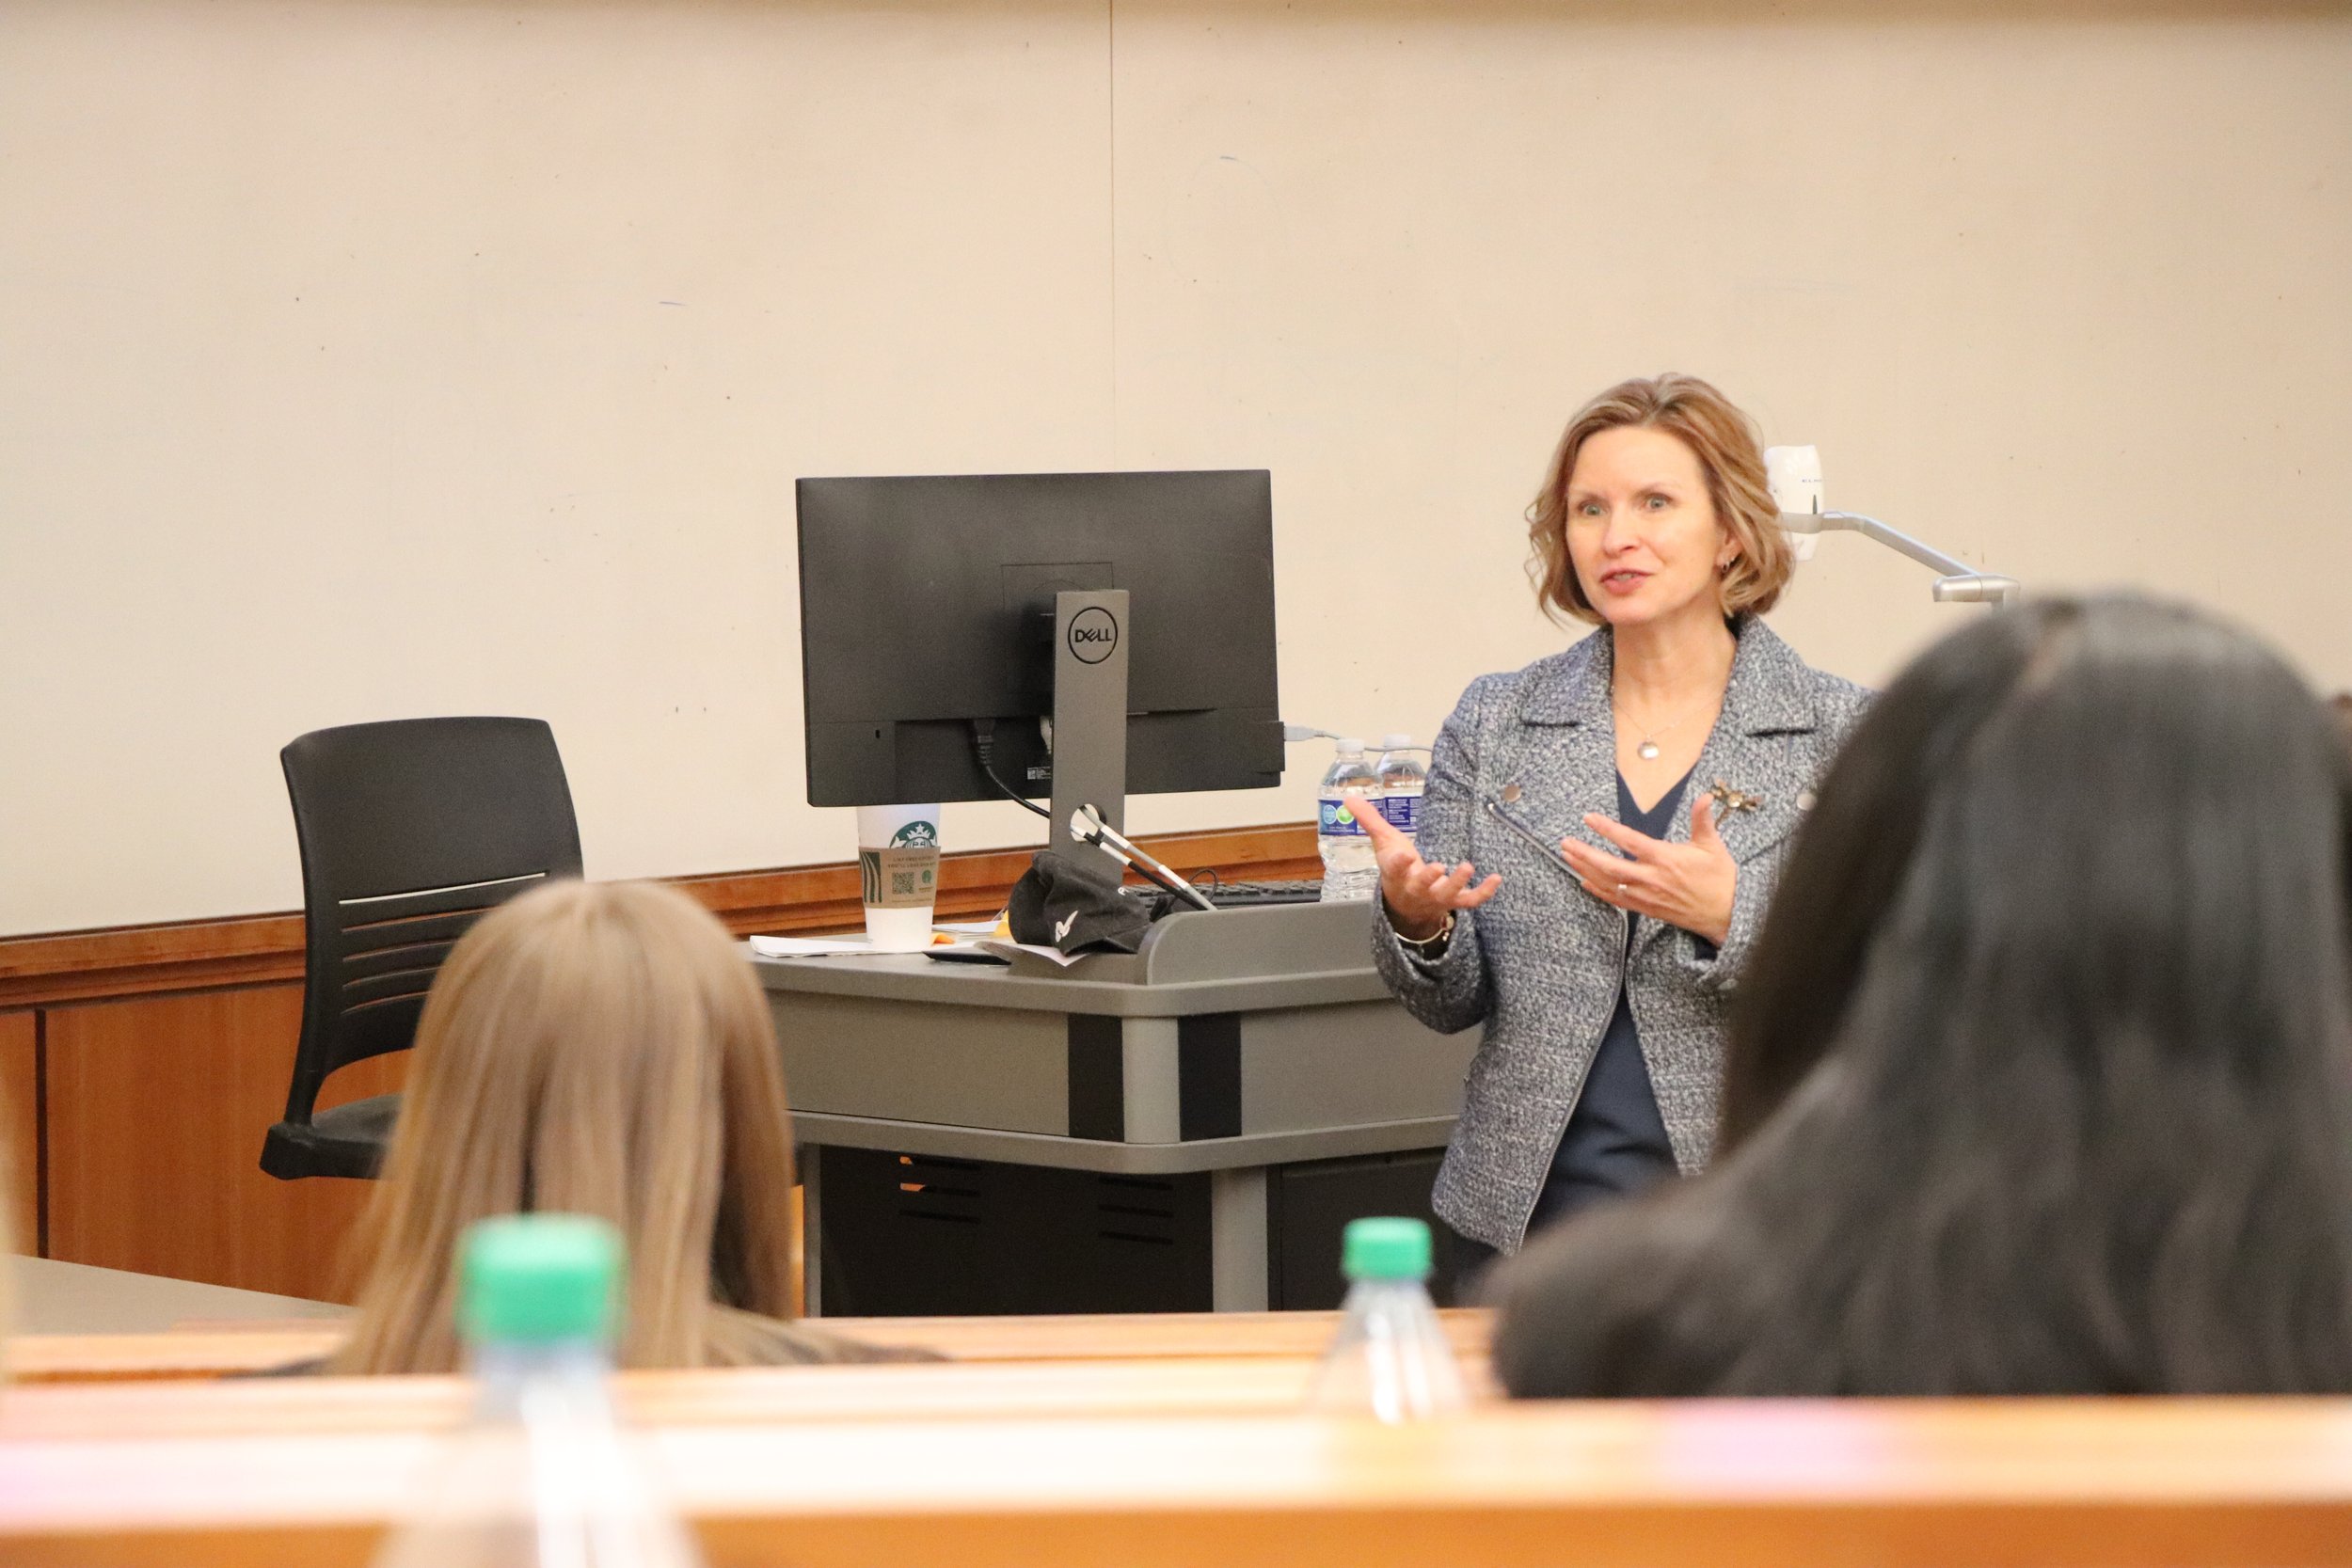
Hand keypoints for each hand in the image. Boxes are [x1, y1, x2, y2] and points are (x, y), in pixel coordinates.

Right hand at [1353, 797, 1500, 939]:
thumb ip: (1369, 820)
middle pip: (1421, 885)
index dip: (1398, 862)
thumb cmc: (1396, 869)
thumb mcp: (1383, 844)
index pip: (1394, 867)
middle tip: (1439, 867)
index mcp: (1396, 873)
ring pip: (1446, 894)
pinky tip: (1496, 878)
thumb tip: (1349, 797)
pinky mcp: (1454, 902)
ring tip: (1468, 866)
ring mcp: (1436, 897)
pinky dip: (1483, 892)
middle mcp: (1415, 888)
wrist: (1406, 907)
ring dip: (1457, 882)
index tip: (1403, 854)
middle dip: (1429, 877)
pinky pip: (1470, 900)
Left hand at [1560, 794, 1735, 946]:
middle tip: (1565, 842)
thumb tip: (1703, 797)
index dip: (1607, 829)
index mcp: (1665, 858)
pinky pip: (1617, 901)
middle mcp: (1651, 878)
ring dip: (1586, 870)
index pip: (1630, 841)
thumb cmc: (1720, 878)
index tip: (1589, 818)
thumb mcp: (1712, 845)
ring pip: (1609, 883)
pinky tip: (1585, 882)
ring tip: (1568, 857)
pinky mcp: (1647, 909)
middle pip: (1610, 866)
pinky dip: (1599, 891)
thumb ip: (1702, 820)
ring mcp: (1647, 896)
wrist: (1727, 913)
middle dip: (1585, 853)